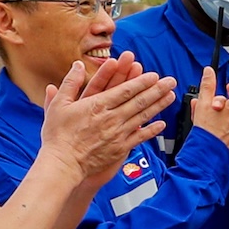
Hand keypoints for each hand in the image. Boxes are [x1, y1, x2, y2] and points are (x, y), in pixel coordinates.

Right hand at [41, 58, 171, 185]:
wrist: (63, 164)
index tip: (153, 75)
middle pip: (139, 101)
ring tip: (171, 96)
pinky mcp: (120, 148)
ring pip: (142, 116)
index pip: (125, 90)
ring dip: (158, 105)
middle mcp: (111, 118)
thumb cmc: (58, 135)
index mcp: (97, 105)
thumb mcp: (58, 105)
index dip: (141, 82)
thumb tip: (77, 65)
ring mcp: (118, 133)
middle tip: (170, 81)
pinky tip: (162, 124)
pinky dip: (152, 130)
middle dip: (156, 89)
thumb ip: (70, 83)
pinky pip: (140, 137)